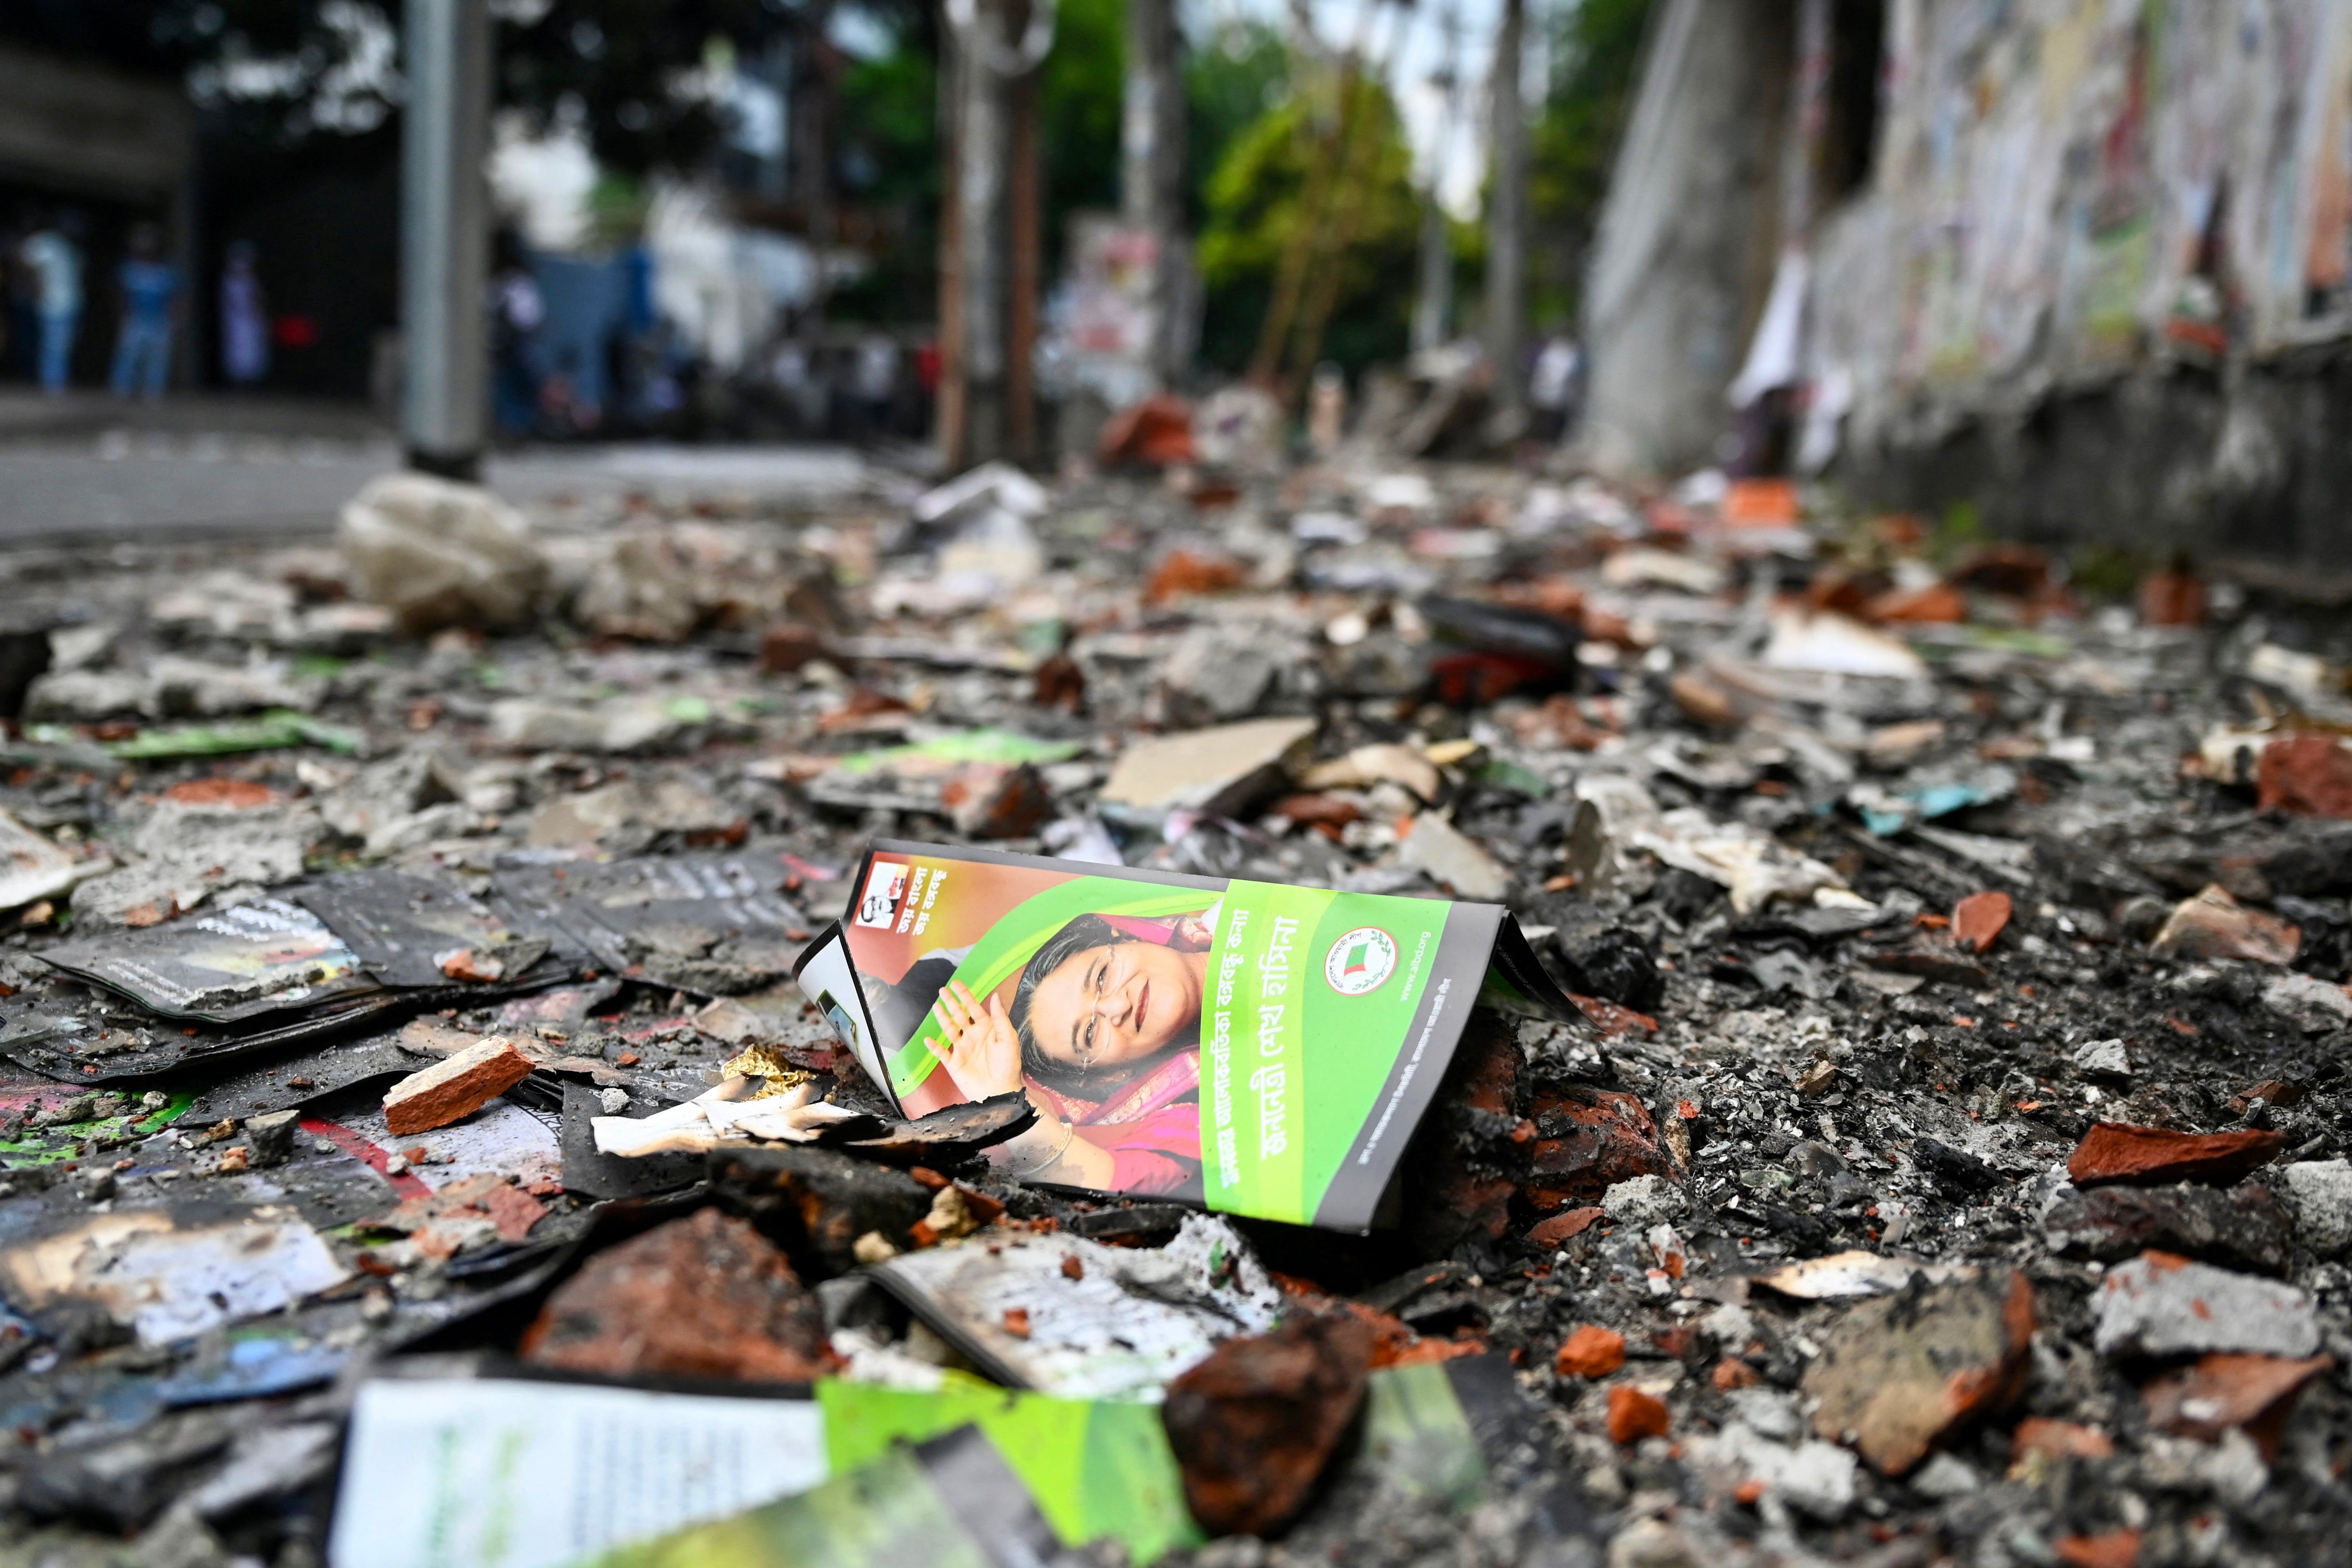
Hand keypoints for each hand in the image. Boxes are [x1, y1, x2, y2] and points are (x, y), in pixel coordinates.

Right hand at [930, 979, 1023, 1099]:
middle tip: (942, 990)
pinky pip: (941, 1053)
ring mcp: (962, 1049)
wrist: (1001, 1091)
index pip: (973, 1008)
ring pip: (948, 1030)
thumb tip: (995, 996)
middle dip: (951, 1002)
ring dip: (942, 1018)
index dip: (965, 996)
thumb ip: (1000, 1017)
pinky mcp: (954, 1063)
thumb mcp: (1008, 1038)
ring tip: (936, 1006)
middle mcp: (972, 1036)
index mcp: (986, 1029)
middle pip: (958, 1015)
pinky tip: (928, 1039)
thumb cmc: (1008, 1065)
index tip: (956, 984)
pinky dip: (934, 1047)